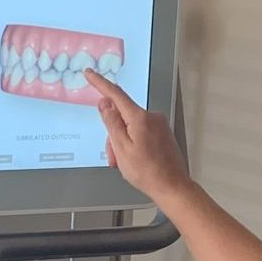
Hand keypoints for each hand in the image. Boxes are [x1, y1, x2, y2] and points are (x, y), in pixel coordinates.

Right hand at [87, 71, 191, 206]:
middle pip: (122, 116)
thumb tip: (104, 102)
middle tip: (113, 157)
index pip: (115, 94)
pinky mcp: (162, 133)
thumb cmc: (148, 172)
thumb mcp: (121, 148)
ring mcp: (158, 125)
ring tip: (124, 163)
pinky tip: (134, 160)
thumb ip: (111, 122)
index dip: (100, 83)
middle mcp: (152, 117)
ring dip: (122, 143)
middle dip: (113, 134)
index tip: (90, 74)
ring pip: (130, 127)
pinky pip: (141, 132)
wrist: (172, 186)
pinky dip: (133, 143)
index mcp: (140, 118)